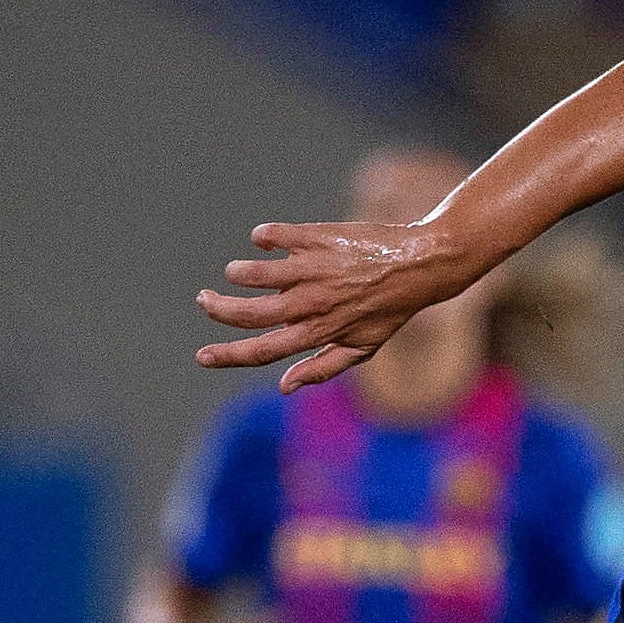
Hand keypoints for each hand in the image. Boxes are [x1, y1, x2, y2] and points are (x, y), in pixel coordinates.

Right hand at [197, 221, 487, 390]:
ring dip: (238, 273)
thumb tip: (284, 387)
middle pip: (248, 313)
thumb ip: (323, 367)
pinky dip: (264, 237)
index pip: (264, 350)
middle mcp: (312, 302)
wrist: (423, 262)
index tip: (201, 356)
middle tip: (204, 300)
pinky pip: (274, 235)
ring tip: (236, 272)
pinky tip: (264, 240)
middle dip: (217, 308)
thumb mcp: (364, 346)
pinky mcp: (316, 237)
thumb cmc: (392, 308)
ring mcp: (313, 269)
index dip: (227, 355)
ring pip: (254, 274)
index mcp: (320, 331)